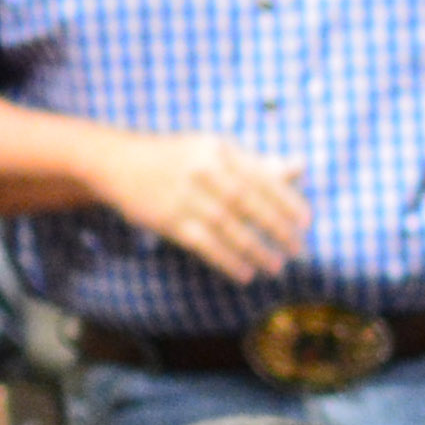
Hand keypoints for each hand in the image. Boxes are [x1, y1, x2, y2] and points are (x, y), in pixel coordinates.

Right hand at [96, 128, 306, 285]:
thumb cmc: (179, 159)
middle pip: (247, 202)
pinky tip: (244, 274)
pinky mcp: (167, 218)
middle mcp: (202, 169)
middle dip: (277, 228)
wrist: (117, 162)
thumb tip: (299, 167)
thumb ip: (256, 164)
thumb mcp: (215, 152)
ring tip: (275, 267)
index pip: (261, 177)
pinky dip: (226, 260)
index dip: (288, 201)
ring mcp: (183, 194)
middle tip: (297, 249)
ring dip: (255, 250)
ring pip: (227, 226)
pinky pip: (204, 243)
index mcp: (219, 150)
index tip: (307, 222)